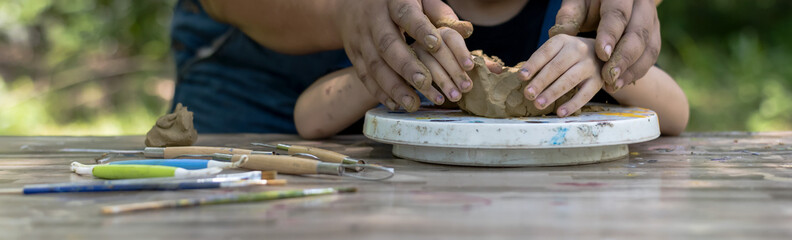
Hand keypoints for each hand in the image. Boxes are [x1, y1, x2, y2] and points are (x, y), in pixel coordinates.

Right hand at [335, 0, 472, 110]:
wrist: (352, 4)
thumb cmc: (398, 2)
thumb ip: (440, 13)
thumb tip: (466, 30)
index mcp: (394, 0)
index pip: (406, 13)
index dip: (419, 29)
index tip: (435, 44)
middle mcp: (374, 19)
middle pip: (387, 43)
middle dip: (406, 65)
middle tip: (425, 82)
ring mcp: (362, 39)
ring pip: (374, 64)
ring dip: (393, 87)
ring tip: (413, 104)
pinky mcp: (354, 55)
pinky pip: (364, 76)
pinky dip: (379, 92)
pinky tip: (395, 105)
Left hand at [519, 35, 602, 116]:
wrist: (602, 52)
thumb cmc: (570, 54)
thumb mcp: (557, 50)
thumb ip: (542, 61)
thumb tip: (524, 77)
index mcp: (563, 41)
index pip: (545, 52)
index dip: (533, 64)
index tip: (522, 76)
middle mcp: (578, 50)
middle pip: (556, 67)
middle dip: (540, 82)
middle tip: (528, 94)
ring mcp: (590, 65)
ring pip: (569, 80)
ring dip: (552, 93)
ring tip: (538, 103)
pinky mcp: (598, 80)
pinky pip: (585, 94)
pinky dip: (572, 104)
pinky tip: (560, 112)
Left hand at [550, 0, 660, 90]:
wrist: (607, 0)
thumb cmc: (588, 1)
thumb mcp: (577, 3)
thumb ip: (570, 15)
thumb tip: (558, 34)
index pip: (618, 14)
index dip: (611, 35)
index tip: (601, 54)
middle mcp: (641, 6)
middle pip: (639, 33)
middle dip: (624, 57)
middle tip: (608, 76)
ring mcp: (651, 20)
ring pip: (649, 46)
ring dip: (632, 69)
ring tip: (613, 84)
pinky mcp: (653, 35)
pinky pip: (651, 56)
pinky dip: (636, 72)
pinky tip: (620, 83)